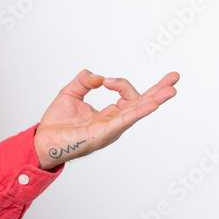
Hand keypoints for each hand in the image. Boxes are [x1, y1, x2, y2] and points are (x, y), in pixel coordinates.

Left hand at [33, 69, 178, 169]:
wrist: (43, 141)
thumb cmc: (57, 123)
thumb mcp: (70, 93)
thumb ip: (84, 81)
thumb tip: (98, 77)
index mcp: (109, 114)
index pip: (128, 95)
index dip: (120, 83)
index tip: (105, 81)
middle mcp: (114, 122)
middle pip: (142, 104)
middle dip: (159, 90)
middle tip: (175, 77)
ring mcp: (111, 129)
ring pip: (137, 111)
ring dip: (155, 99)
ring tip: (172, 89)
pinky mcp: (103, 134)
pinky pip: (124, 121)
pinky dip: (138, 111)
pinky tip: (152, 104)